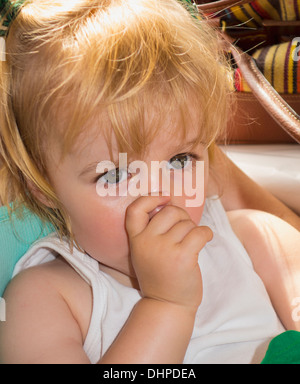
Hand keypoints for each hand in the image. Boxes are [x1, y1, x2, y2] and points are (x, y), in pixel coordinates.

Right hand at [126, 195, 212, 311]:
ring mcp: (164, 249)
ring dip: (194, 230)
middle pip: (170, 211)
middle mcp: (146, 242)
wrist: (167, 304)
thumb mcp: (145, 252)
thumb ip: (151, 230)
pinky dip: (206, 234)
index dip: (150, 198)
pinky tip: (204, 240)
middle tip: (184, 230)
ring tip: (190, 244)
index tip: (164, 199)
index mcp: (135, 240)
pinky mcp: (182, 257)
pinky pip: (200, 232)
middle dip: (182, 217)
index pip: (135, 210)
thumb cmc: (160, 274)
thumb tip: (170, 204)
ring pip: (187, 223)